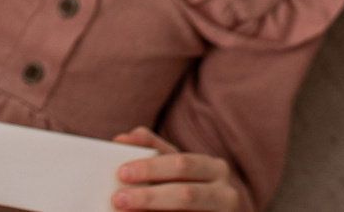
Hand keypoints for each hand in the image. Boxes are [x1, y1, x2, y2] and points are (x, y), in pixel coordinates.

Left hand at [109, 132, 241, 211]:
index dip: (150, 167)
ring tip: (125, 210)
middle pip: (184, 193)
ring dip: (153, 208)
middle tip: (118, 198)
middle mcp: (225, 192)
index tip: (121, 172)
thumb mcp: (176, 170)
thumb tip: (122, 138)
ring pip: (187, 206)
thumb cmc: (189, 191)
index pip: (180, 163)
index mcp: (214, 168)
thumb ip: (152, 151)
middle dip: (149, 196)